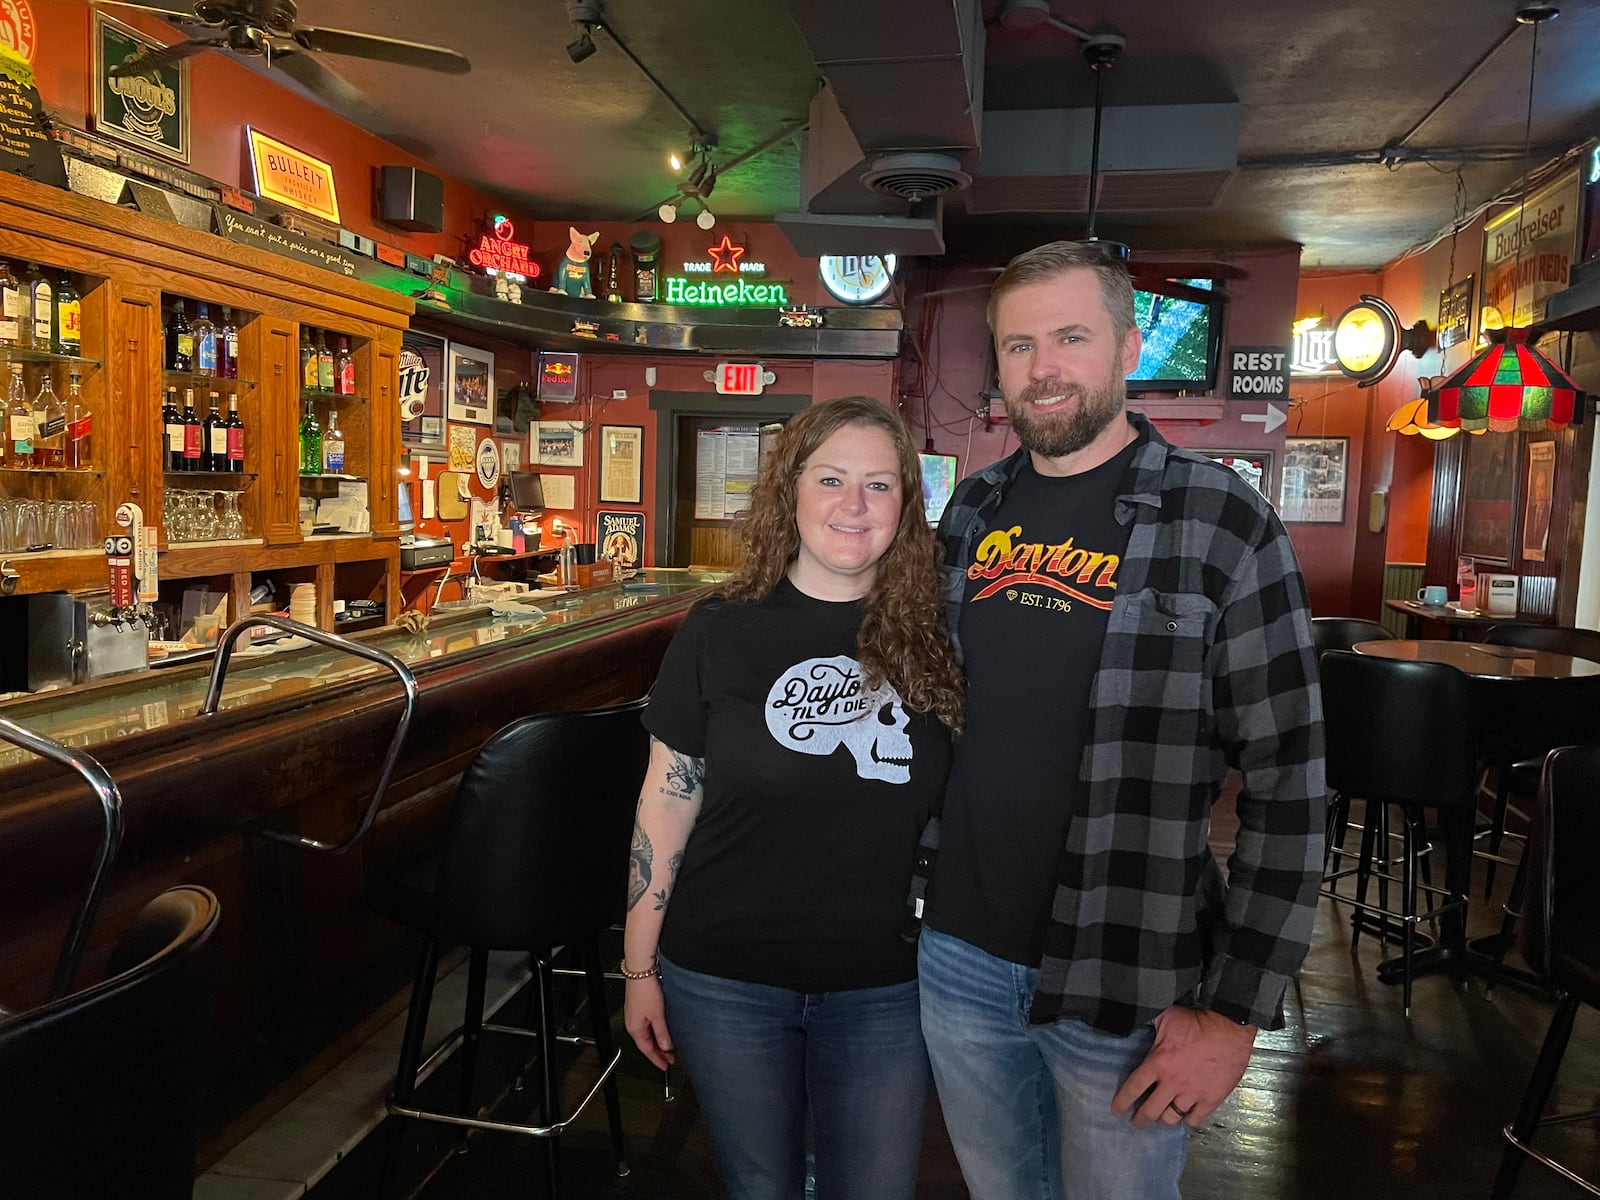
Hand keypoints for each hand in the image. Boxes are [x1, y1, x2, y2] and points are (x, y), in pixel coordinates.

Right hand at [624, 975, 675, 1070]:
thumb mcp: (657, 1015)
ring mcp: (635, 1017)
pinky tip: (662, 1032)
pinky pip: (647, 1027)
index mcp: (635, 1029)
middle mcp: (633, 1024)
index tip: (666, 1066)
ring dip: (658, 1043)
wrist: (640, 972)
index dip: (657, 1060)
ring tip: (669, 1048)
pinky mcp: (639, 1009)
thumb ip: (662, 1033)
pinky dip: (655, 1033)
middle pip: (647, 1044)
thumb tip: (666, 1047)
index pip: (647, 1050)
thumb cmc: (645, 990)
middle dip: (658, 1053)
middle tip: (670, 1059)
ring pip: (647, 1036)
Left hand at [1110, 1005, 1255, 1128]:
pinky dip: (1186, 1120)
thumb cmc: (1197, 1021)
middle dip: (1140, 1119)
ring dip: (1163, 1120)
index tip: (1116, 1110)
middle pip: (1150, 1111)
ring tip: (1160, 1118)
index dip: (1122, 1102)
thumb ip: (1148, 1023)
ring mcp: (1192, 1094)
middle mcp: (1173, 1083)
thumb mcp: (1166, 1017)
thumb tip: (1133, 1021)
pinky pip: (1194, 1119)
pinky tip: (1183, 1116)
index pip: (1133, 1089)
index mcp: (1158, 1063)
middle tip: (1137, 1122)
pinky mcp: (1211, 1099)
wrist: (1229, 1028)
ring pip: (1171, 1118)